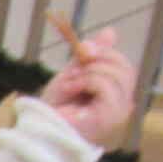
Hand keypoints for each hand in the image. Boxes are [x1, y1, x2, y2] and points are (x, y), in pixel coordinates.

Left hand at [41, 25, 135, 145]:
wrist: (36, 130)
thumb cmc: (54, 108)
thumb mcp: (74, 74)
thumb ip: (91, 57)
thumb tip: (111, 31)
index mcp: (116, 96)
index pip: (125, 66)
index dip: (106, 52)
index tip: (82, 51)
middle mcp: (122, 106)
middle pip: (126, 69)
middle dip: (98, 60)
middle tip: (74, 69)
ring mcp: (117, 113)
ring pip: (116, 76)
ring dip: (88, 72)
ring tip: (69, 83)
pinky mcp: (108, 118)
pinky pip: (106, 87)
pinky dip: (86, 81)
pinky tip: (70, 88)